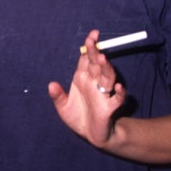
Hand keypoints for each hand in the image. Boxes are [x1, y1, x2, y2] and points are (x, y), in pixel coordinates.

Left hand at [47, 29, 125, 147]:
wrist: (90, 135)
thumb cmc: (78, 117)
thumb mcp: (63, 107)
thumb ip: (57, 96)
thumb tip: (51, 85)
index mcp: (82, 78)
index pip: (85, 59)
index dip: (88, 47)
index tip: (92, 36)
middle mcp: (93, 83)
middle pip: (96, 64)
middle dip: (94, 52)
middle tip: (93, 40)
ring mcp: (102, 94)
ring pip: (107, 77)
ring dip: (106, 68)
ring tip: (102, 59)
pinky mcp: (109, 107)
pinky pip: (117, 99)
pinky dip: (119, 93)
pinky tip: (118, 87)